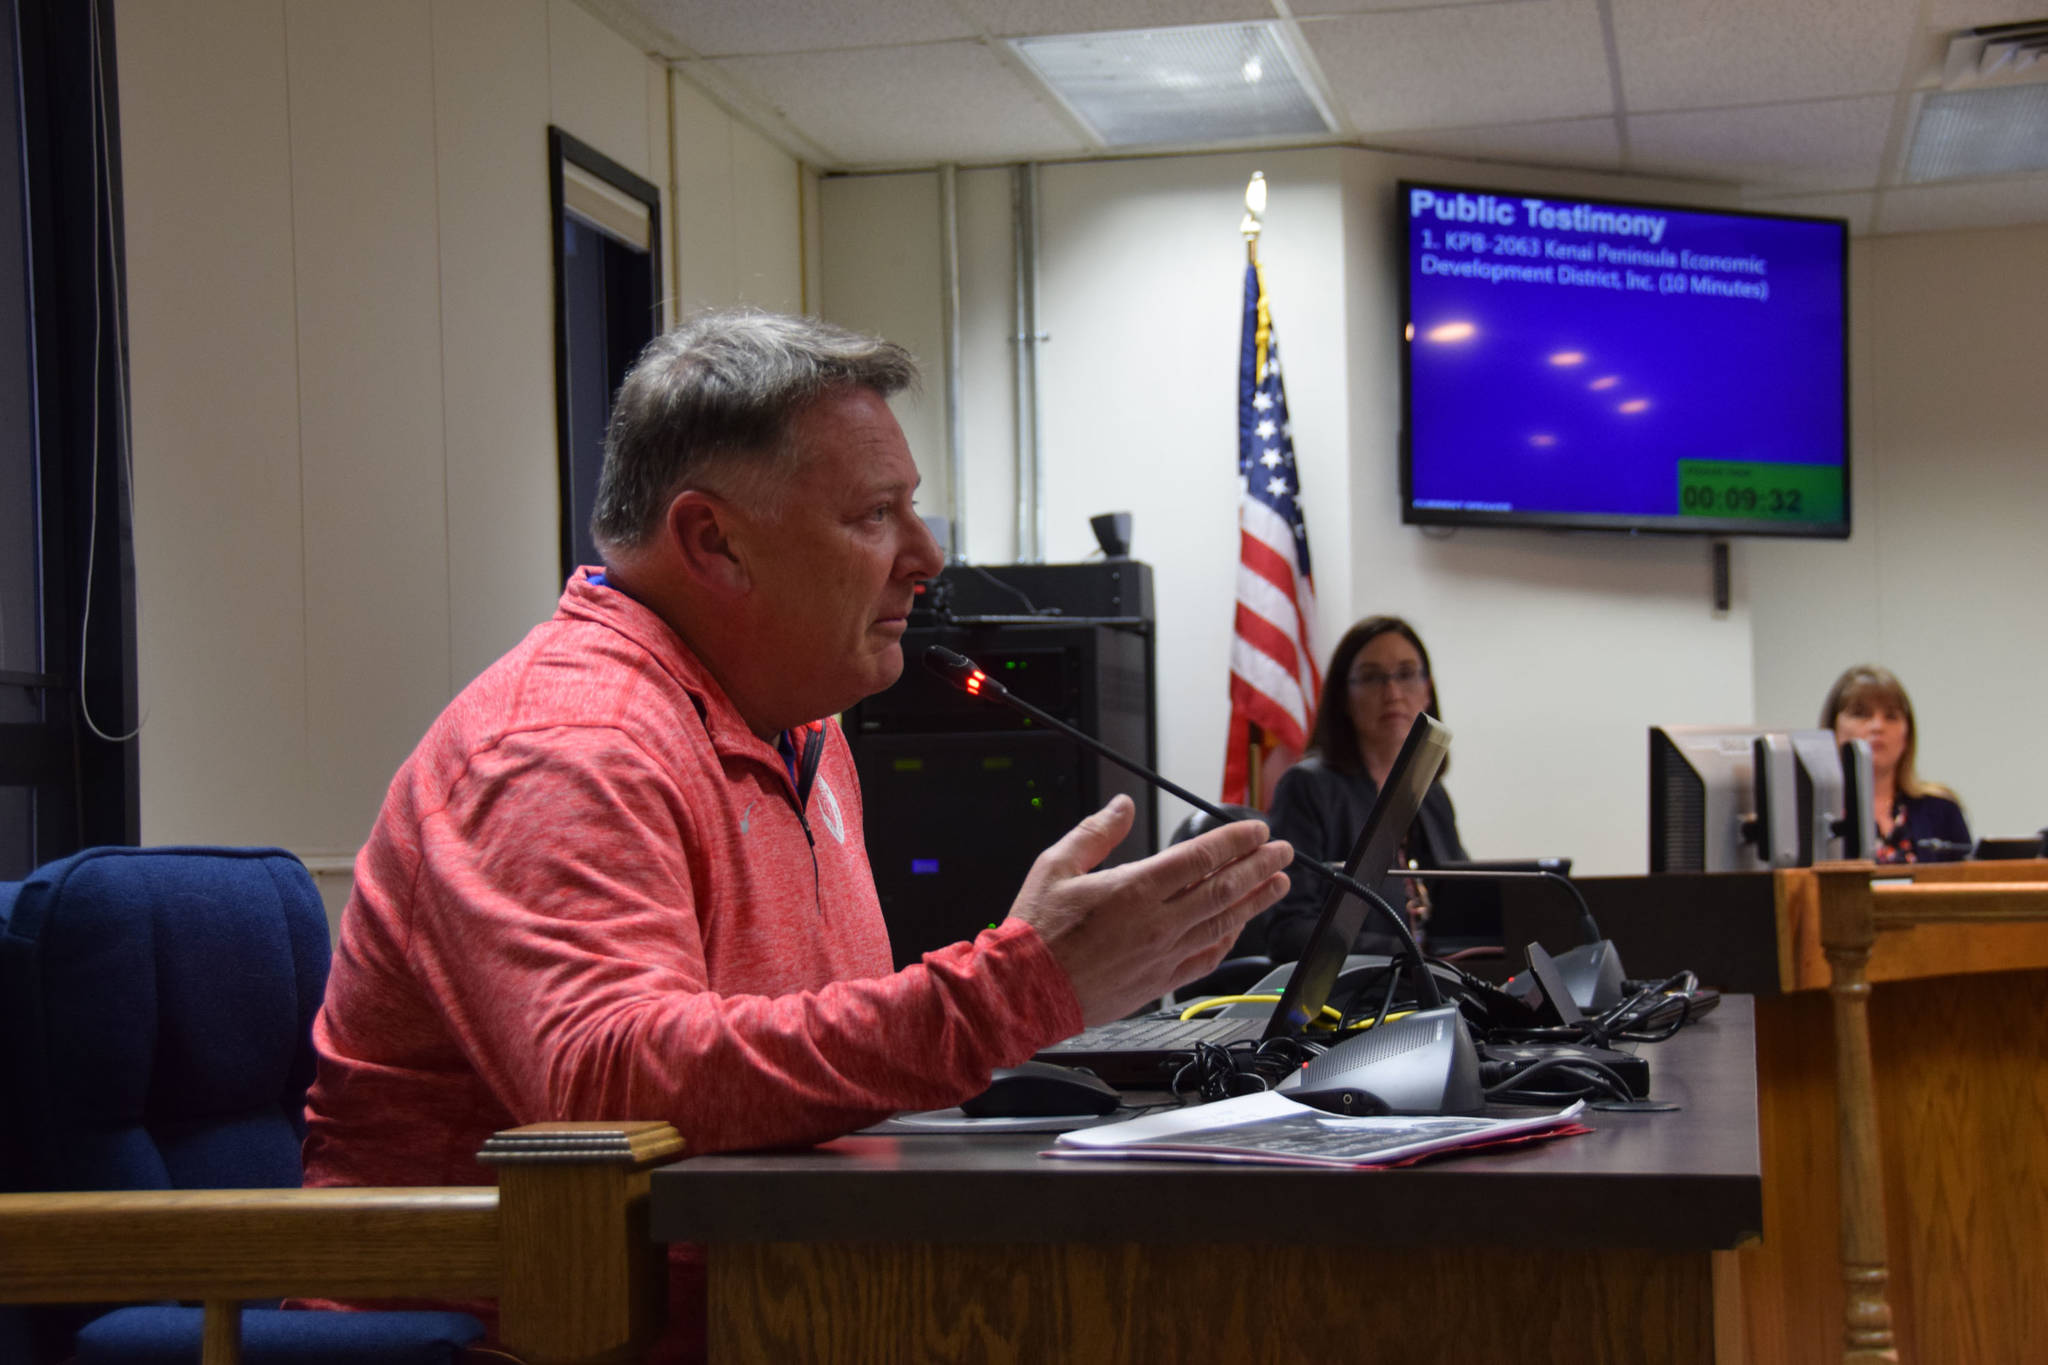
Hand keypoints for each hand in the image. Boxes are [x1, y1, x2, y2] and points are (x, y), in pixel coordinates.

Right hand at [1006, 795, 1291, 1025]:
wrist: (1025, 992)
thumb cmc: (1037, 932)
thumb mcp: (1055, 866)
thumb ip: (1095, 833)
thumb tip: (1121, 806)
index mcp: (1134, 888)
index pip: (1200, 857)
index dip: (1235, 841)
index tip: (1257, 830)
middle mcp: (1157, 922)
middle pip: (1223, 888)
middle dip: (1260, 866)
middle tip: (1283, 851)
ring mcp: (1162, 954)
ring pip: (1223, 922)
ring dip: (1256, 901)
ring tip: (1279, 883)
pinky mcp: (1159, 982)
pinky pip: (1206, 958)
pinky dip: (1228, 940)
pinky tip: (1240, 927)